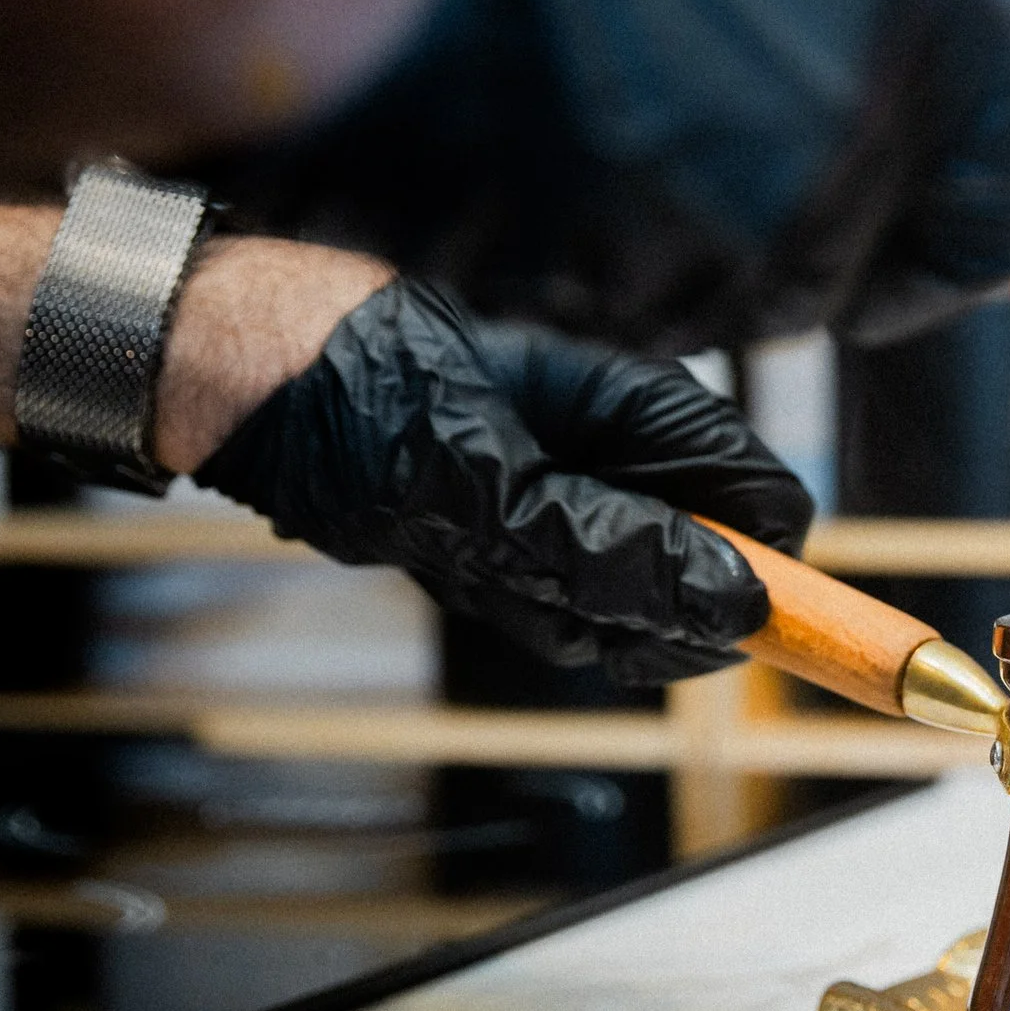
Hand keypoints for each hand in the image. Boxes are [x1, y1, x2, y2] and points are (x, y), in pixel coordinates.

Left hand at [193, 278, 813, 683]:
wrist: (240, 381)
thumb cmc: (360, 391)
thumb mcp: (487, 481)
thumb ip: (617, 551)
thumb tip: (738, 603)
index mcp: (647, 411)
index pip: (770, 504)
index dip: (764, 575)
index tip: (720, 629)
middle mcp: (630, 456)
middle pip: (711, 571)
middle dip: (642, 611)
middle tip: (549, 590)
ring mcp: (584, 498)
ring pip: (634, 603)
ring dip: (569, 617)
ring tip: (481, 569)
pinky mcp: (535, 534)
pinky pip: (570, 608)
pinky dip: (523, 612)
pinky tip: (463, 574)